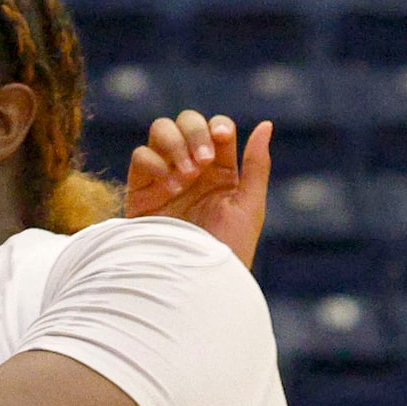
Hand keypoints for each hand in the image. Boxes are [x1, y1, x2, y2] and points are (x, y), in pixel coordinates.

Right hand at [123, 112, 272, 271]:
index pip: (216, 129)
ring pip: (161, 131)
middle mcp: (191, 170)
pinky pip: (140, 157)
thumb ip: (257, 165)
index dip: (217, 126)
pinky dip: (155, 162)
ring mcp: (164, 177)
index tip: (222, 141)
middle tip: (203, 162)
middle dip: (195, 132)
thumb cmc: (227, 250)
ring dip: (175, 144)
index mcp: (220, 172)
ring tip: (185, 174)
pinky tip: (169, 186)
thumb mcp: (249, 206)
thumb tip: (266, 124)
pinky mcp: (140, 191)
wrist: (192, 284)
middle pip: (186, 122)